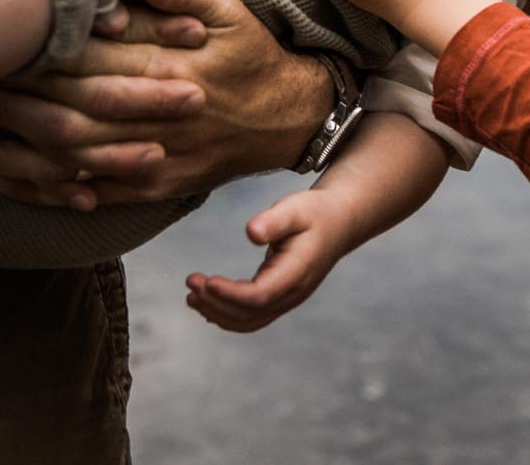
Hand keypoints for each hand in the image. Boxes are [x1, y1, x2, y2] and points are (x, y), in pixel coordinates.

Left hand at [0, 0, 330, 209]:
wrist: (289, 118)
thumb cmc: (252, 54)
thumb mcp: (230, 10)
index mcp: (170, 69)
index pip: (92, 64)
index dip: (39, 57)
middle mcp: (156, 119)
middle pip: (69, 114)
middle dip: (11, 104)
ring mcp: (152, 159)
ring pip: (71, 162)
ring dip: (15, 152)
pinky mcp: (151, 186)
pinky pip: (90, 195)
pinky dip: (45, 193)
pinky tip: (4, 182)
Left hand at [183, 187, 355, 332]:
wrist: (338, 223)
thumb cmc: (315, 213)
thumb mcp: (296, 208)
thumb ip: (274, 220)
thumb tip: (251, 232)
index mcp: (297, 273)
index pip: (260, 295)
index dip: (231, 294)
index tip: (205, 281)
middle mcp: (293, 294)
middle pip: (250, 313)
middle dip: (216, 302)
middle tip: (190, 282)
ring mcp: (287, 300)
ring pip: (249, 321)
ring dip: (218, 313)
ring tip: (191, 297)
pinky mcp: (280, 298)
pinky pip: (252, 317)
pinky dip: (227, 315)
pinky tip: (208, 304)